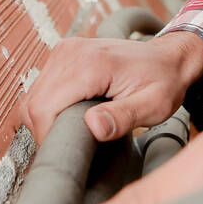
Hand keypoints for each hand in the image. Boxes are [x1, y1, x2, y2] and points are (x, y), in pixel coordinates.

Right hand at [25, 30, 202, 143]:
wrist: (169, 57)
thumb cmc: (164, 81)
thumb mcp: (154, 105)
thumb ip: (124, 117)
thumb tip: (93, 126)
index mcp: (91, 63)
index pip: (44, 108)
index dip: (48, 137)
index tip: (68, 153)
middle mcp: (71, 52)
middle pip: (34, 104)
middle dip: (46, 131)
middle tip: (73, 145)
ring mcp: (65, 50)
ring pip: (33, 97)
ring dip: (47, 120)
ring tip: (75, 130)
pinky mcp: (63, 54)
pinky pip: (41, 88)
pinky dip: (49, 107)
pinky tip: (72, 115)